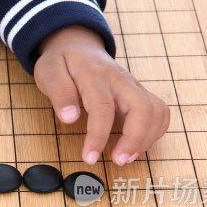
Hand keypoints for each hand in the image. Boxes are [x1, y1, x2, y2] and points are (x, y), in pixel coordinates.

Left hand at [34, 25, 169, 165]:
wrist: (78, 45)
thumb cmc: (62, 61)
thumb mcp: (49, 72)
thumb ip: (59, 93)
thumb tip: (69, 118)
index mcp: (95, 75)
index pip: (103, 108)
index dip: (98, 136)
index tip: (90, 157)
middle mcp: (119, 79)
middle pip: (142, 108)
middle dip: (135, 139)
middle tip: (118, 161)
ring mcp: (133, 85)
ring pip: (155, 110)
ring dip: (146, 138)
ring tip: (126, 157)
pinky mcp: (139, 92)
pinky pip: (158, 111)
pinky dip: (154, 131)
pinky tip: (136, 145)